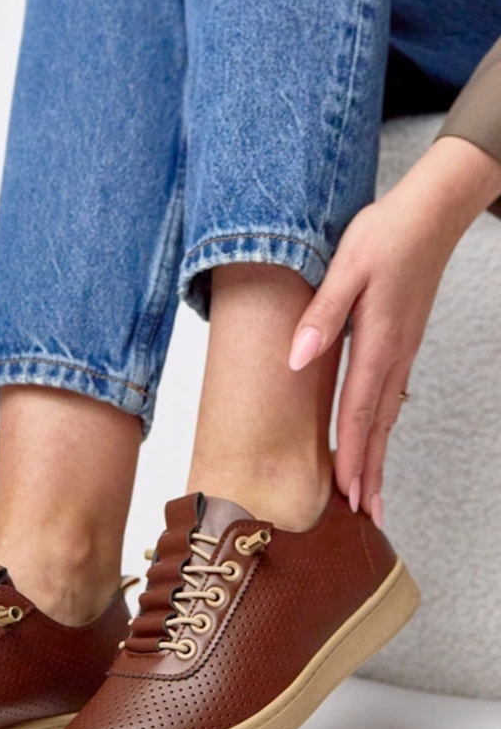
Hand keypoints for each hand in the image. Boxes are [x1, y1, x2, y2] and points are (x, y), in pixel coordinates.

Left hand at [287, 181, 457, 524]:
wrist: (430, 212)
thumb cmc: (386, 233)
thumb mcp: (346, 266)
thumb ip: (321, 314)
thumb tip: (297, 359)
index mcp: (377, 339)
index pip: (358, 409)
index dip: (350, 454)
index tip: (344, 492)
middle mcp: (393, 352)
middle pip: (378, 424)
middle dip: (369, 471)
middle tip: (364, 516)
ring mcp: (401, 349)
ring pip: (387, 414)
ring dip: (377, 455)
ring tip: (370, 493)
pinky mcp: (401, 340)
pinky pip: (390, 396)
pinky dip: (381, 427)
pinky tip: (376, 438)